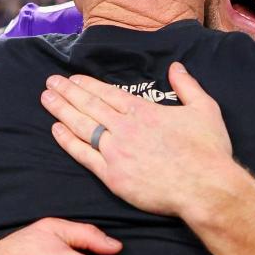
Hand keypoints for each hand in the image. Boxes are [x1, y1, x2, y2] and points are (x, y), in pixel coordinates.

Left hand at [40, 62, 233, 217]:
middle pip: (89, 106)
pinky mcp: (113, 176)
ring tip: (46, 99)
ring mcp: (116, 152)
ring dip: (62, 111)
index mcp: (144, 112)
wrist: (205, 187)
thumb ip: (187, 86)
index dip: (87, 85)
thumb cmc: (208, 150)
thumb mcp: (205, 109)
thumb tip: (176, 68)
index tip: (72, 79)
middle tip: (50, 82)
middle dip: (67, 92)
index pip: (107, 94)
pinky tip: (56, 130)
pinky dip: (68, 142)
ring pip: (82, 127)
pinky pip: (84, 155)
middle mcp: (125, 128)